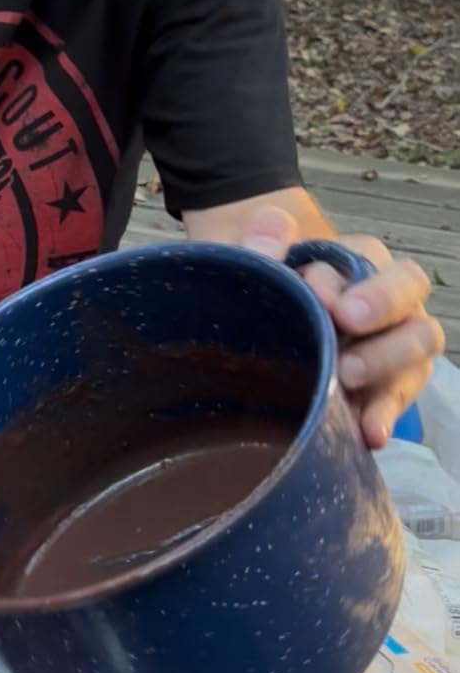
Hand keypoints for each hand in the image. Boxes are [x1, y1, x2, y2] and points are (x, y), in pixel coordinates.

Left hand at [238, 206, 443, 448]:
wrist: (256, 320)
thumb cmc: (265, 283)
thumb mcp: (252, 255)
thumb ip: (258, 240)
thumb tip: (267, 242)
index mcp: (359, 260)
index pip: (371, 261)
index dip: (347, 275)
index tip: (317, 292)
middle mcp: (388, 300)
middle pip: (410, 295)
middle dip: (382, 307)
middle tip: (345, 324)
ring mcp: (393, 347)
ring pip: (419, 346)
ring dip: (387, 361)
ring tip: (348, 377)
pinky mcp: (384, 391)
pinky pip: (398, 400)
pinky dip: (385, 416)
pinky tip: (368, 433)